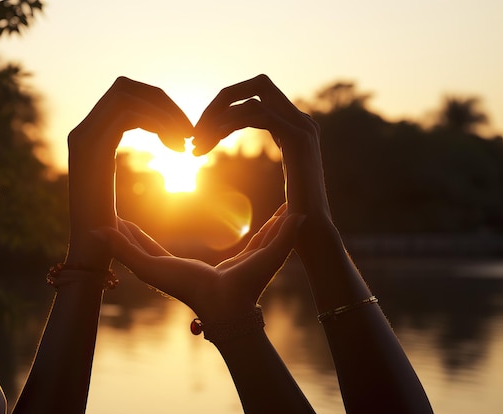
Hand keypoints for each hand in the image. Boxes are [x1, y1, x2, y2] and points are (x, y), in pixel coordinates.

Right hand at [64, 77, 192, 266]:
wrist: (94, 254)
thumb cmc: (114, 230)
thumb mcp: (121, 189)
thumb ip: (129, 163)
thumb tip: (159, 144)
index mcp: (91, 136)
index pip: (125, 96)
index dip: (159, 104)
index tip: (185, 132)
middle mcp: (82, 130)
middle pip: (125, 87)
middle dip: (163, 103)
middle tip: (189, 131)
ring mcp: (82, 136)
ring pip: (126, 95)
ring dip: (164, 112)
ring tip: (186, 142)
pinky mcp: (87, 147)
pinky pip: (126, 114)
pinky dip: (158, 124)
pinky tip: (177, 150)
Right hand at [100, 204, 303, 322]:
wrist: (231, 309)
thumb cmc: (247, 286)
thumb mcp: (266, 251)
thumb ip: (279, 232)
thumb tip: (297, 213)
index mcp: (188, 268)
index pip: (163, 250)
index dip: (150, 237)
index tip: (138, 225)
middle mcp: (170, 270)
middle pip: (144, 248)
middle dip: (130, 234)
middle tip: (115, 220)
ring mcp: (158, 271)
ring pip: (133, 249)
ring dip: (121, 236)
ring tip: (106, 220)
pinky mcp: (151, 270)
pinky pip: (129, 251)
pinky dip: (117, 240)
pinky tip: (102, 230)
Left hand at [192, 74, 330, 221]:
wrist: (313, 234)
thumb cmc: (292, 218)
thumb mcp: (283, 182)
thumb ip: (278, 160)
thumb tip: (260, 164)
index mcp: (297, 127)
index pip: (258, 97)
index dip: (226, 108)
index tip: (200, 136)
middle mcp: (303, 121)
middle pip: (258, 84)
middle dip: (221, 102)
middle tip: (194, 131)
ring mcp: (304, 127)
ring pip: (253, 97)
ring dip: (217, 117)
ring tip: (195, 144)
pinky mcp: (299, 138)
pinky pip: (257, 114)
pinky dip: (228, 124)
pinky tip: (209, 145)